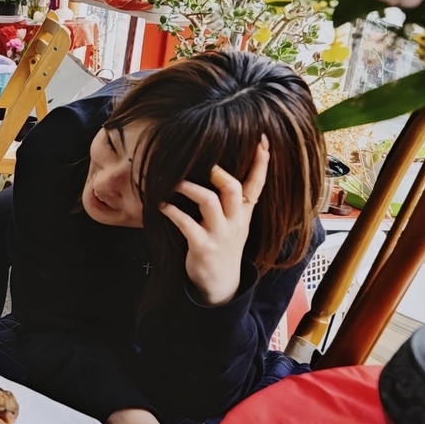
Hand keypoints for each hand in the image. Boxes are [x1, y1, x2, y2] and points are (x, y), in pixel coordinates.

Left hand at [158, 134, 269, 306]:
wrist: (220, 285)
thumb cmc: (223, 246)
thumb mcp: (236, 222)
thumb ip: (234, 199)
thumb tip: (221, 168)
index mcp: (244, 214)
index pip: (257, 185)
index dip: (261, 163)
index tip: (262, 139)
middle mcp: (234, 222)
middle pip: (234, 190)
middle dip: (220, 174)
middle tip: (206, 165)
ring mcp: (219, 235)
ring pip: (210, 202)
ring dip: (190, 188)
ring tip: (175, 183)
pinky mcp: (202, 247)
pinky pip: (187, 224)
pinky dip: (172, 211)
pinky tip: (162, 205)